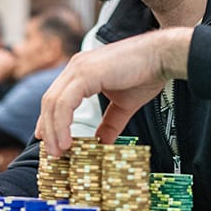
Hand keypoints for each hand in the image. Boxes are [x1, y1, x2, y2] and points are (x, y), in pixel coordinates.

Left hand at [35, 28, 191, 156]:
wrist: (162, 57)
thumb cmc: (146, 74)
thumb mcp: (123, 105)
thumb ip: (110, 124)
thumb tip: (103, 143)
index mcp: (81, 72)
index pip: (56, 98)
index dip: (49, 120)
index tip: (49, 140)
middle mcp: (75, 67)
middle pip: (49, 102)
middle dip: (48, 129)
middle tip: (54, 153)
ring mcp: (78, 68)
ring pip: (53, 103)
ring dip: (53, 130)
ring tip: (59, 151)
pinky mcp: (85, 74)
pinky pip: (64, 103)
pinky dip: (62, 124)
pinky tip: (67, 141)